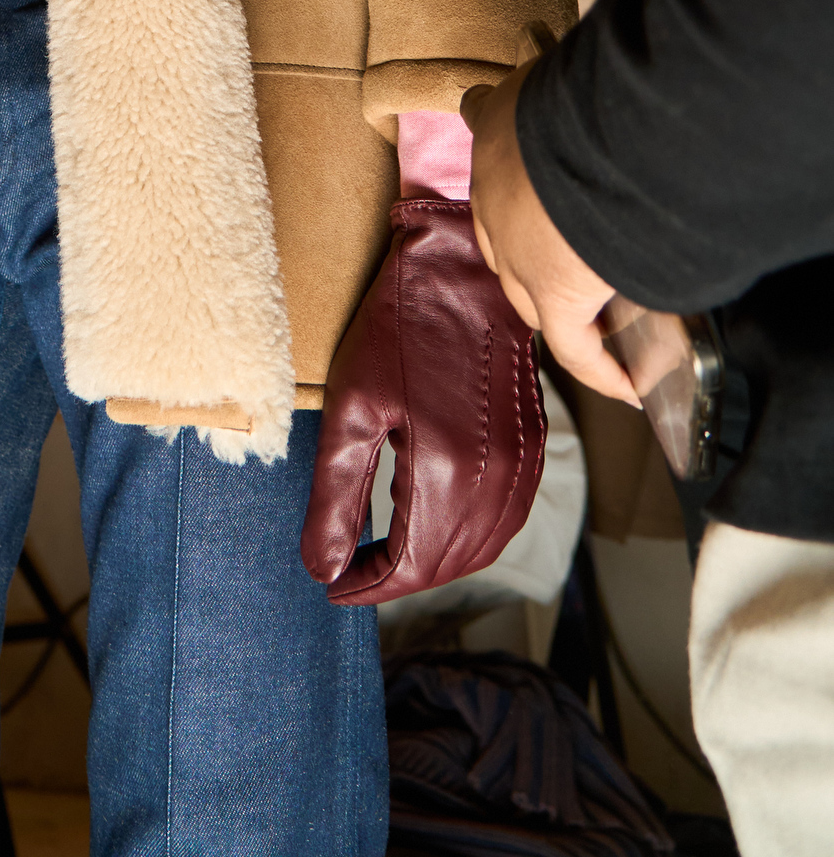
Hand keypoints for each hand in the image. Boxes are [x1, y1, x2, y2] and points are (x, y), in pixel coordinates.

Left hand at [300, 196, 545, 603]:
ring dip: (433, 564)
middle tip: (349, 570)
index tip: (332, 584)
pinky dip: (468, 539)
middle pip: (446, 566)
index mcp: (446, 472)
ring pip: (481, 551)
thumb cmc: (401, 327)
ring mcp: (523, 467)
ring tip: (384, 556)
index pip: (408, 567)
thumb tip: (322, 566)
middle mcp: (494, 480)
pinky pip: (506, 522)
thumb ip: (335, 495)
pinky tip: (434, 527)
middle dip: (394, 580)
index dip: (365, 585)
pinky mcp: (534, 451)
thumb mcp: (351, 407)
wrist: (464, 271)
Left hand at [462, 63, 637, 406]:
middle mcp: (493, 193)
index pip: (485, 129)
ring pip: (527, 290)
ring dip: (555, 303)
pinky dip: (599, 365)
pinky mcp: (553, 292)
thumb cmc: (591, 82)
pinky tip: (626, 384)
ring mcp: (517, 249)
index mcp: (496, 125)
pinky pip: (575, 344)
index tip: (501, 141)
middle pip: (500, 231)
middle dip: (524, 241)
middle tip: (560, 249)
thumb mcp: (571, 54)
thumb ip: (576, 41)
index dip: (499, 147)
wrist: (594, 130)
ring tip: (590, 318)